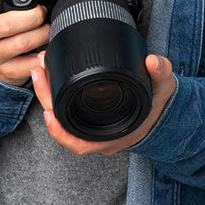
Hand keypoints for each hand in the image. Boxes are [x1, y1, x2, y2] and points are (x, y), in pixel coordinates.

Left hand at [30, 52, 177, 155]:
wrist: (165, 111)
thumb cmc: (161, 105)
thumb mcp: (164, 88)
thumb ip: (161, 73)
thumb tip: (153, 61)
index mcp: (114, 135)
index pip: (79, 143)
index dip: (60, 133)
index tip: (48, 113)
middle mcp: (100, 136)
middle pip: (63, 126)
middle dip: (47, 100)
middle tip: (39, 72)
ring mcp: (94, 128)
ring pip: (62, 119)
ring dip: (48, 97)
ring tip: (41, 71)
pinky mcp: (91, 118)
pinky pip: (67, 113)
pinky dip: (56, 99)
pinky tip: (49, 81)